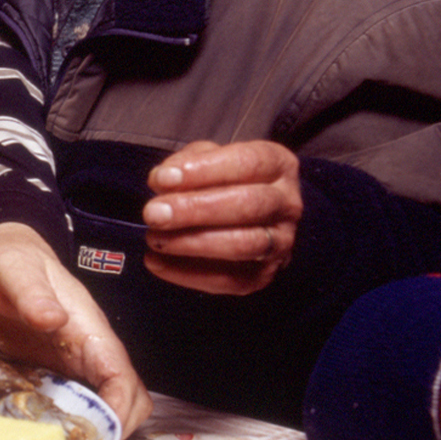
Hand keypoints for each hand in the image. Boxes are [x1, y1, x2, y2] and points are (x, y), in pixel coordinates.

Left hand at [0, 222, 150, 436]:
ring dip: (92, 429)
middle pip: (126, 399)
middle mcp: (90, 351)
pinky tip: (40, 432)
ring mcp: (74, 363)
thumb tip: (52, 318)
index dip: (119, 410)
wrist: (3, 257)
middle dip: (115, 429)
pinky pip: (72, 402)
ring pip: (103, 405)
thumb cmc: (14, 261)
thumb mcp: (17, 273)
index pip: (122, 378)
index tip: (99, 436)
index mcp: (90, 331)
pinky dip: (66, 420)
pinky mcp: (55, 370)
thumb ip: (34, 295)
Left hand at [142, 139, 300, 294]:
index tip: (163, 178)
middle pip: (248, 205)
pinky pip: (229, 280)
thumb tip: (162, 181)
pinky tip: (156, 262)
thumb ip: (187, 163)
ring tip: (154, 238)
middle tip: (153, 213)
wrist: (251, 219)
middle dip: (195, 209)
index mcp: (278, 165)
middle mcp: (287, 204)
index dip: (204, 171)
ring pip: (243, 245)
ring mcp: (280, 242)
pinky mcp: (264, 275)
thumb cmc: (223, 181)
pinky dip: (187, 274)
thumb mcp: (209, 158)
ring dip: (192, 243)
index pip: (247, 163)